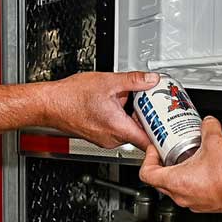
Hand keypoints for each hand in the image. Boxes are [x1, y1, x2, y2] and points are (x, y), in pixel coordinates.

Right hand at [41, 71, 156, 148]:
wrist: (50, 103)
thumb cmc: (71, 97)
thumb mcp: (108, 81)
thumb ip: (134, 81)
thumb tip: (151, 80)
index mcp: (118, 128)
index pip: (148, 142)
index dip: (162, 137)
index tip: (171, 130)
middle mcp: (112, 138)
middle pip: (140, 135)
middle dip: (147, 120)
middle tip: (155, 106)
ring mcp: (104, 139)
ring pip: (128, 132)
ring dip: (133, 118)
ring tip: (133, 101)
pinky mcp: (98, 136)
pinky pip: (116, 130)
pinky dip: (121, 119)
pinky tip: (117, 104)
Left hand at [138, 117, 221, 213]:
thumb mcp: (215, 141)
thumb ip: (208, 127)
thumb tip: (208, 123)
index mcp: (176, 181)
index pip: (147, 173)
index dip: (147, 158)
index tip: (155, 149)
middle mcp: (182, 196)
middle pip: (159, 182)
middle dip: (162, 165)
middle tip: (168, 152)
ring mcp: (193, 203)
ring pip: (176, 189)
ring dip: (178, 173)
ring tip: (187, 158)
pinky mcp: (205, 204)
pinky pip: (191, 192)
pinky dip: (192, 181)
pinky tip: (204, 170)